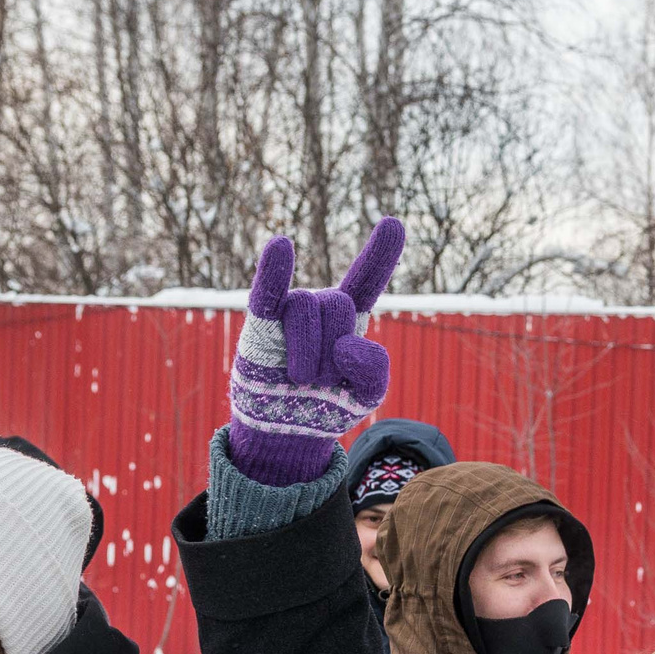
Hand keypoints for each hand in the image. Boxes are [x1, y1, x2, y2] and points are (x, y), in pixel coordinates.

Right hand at [224, 218, 407, 485]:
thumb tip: (348, 344)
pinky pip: (267, 294)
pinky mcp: (261, 323)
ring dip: (308, 356)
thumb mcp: (366, 394)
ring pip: (308, 307)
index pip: (366, 279)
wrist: (285, 431)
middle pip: (339, 305)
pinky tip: (280, 247)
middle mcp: (319, 306)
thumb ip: (375, 371)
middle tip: (322, 382)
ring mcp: (289, 312)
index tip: (393, 222)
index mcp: (349, 318)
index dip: (379, 254)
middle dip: (333, 353)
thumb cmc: (327, 405)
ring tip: (300, 379)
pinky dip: (273, 273)